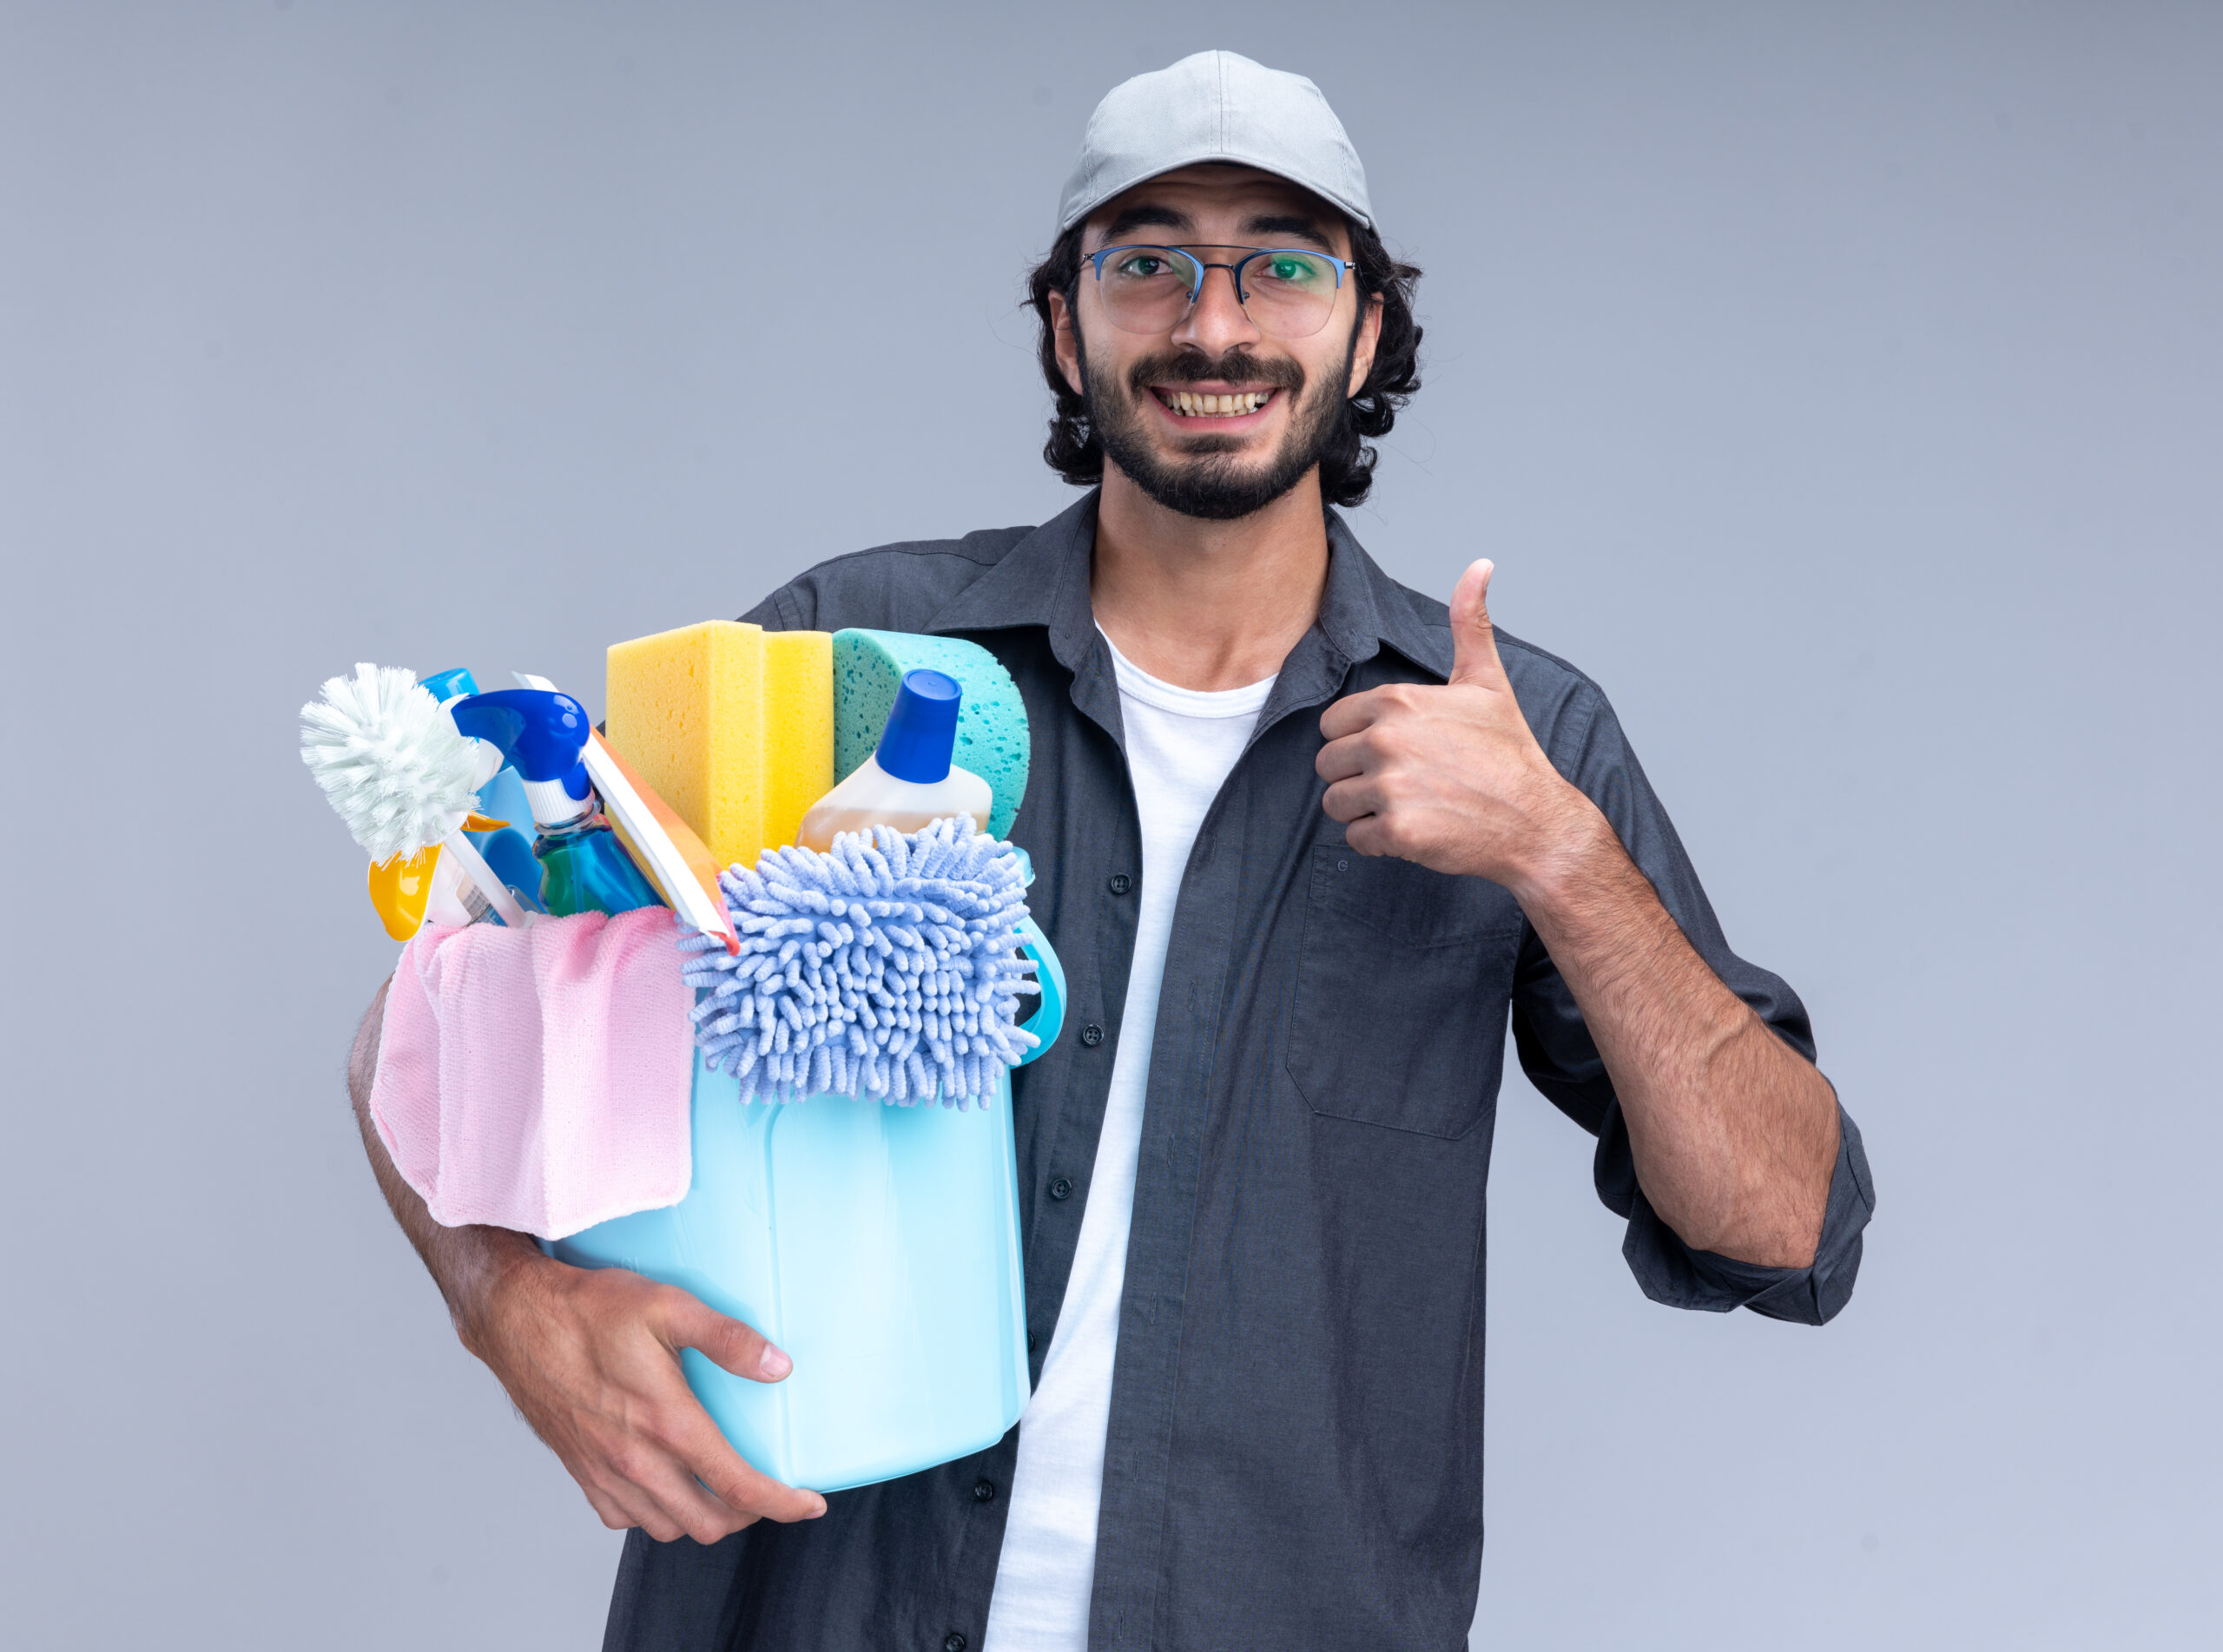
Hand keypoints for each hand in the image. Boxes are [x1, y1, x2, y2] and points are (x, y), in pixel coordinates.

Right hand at [460, 1253, 826, 1542]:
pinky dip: (655, 1514)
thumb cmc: (590, 1309)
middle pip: (708, 1523)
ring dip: (703, 1517)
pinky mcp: (581, 1472)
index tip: (811, 1503)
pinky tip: (668, 1483)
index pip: (738, 1487)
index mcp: (666, 1422)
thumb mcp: (668, 1305)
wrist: (516, 1320)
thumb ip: (728, 1338)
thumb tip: (779, 1367)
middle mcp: (635, 1460)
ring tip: (723, 1487)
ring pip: (667, 1528)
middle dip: (748, 1515)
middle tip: (767, 1487)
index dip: (783, 1503)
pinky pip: (625, 1519)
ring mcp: (604, 1472)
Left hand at [1316, 559, 1602, 891]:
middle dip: (1357, 777)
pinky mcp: (1396, 831)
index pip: (1332, 724)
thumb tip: (1479, 565)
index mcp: (1398, 702)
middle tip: (1405, 783)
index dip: (1359, 741)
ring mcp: (1390, 786)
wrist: (1537, 822)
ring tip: (1409, 806)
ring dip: (1364, 811)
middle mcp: (1387, 740)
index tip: (1398, 751)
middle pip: (1327, 763)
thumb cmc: (1509, 754)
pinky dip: (1378, 842)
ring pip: (1335, 802)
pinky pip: (1354, 838)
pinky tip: (1415, 830)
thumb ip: (1469, 625)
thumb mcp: (1488, 683)